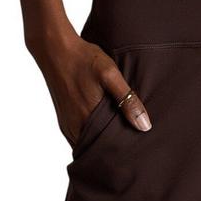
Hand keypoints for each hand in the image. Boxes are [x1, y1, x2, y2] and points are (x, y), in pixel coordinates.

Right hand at [31, 35, 152, 142]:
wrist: (55, 49)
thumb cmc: (84, 59)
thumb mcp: (110, 74)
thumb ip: (127, 100)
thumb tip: (144, 126)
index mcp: (87, 120)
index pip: (108, 150)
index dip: (122, 151)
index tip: (137, 151)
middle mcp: (74, 127)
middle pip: (97, 150)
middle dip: (113, 150)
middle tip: (132, 145)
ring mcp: (66, 124)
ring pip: (87, 144)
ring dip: (101, 143)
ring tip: (121, 136)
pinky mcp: (63, 119)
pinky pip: (79, 136)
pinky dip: (91, 135)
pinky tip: (104, 125)